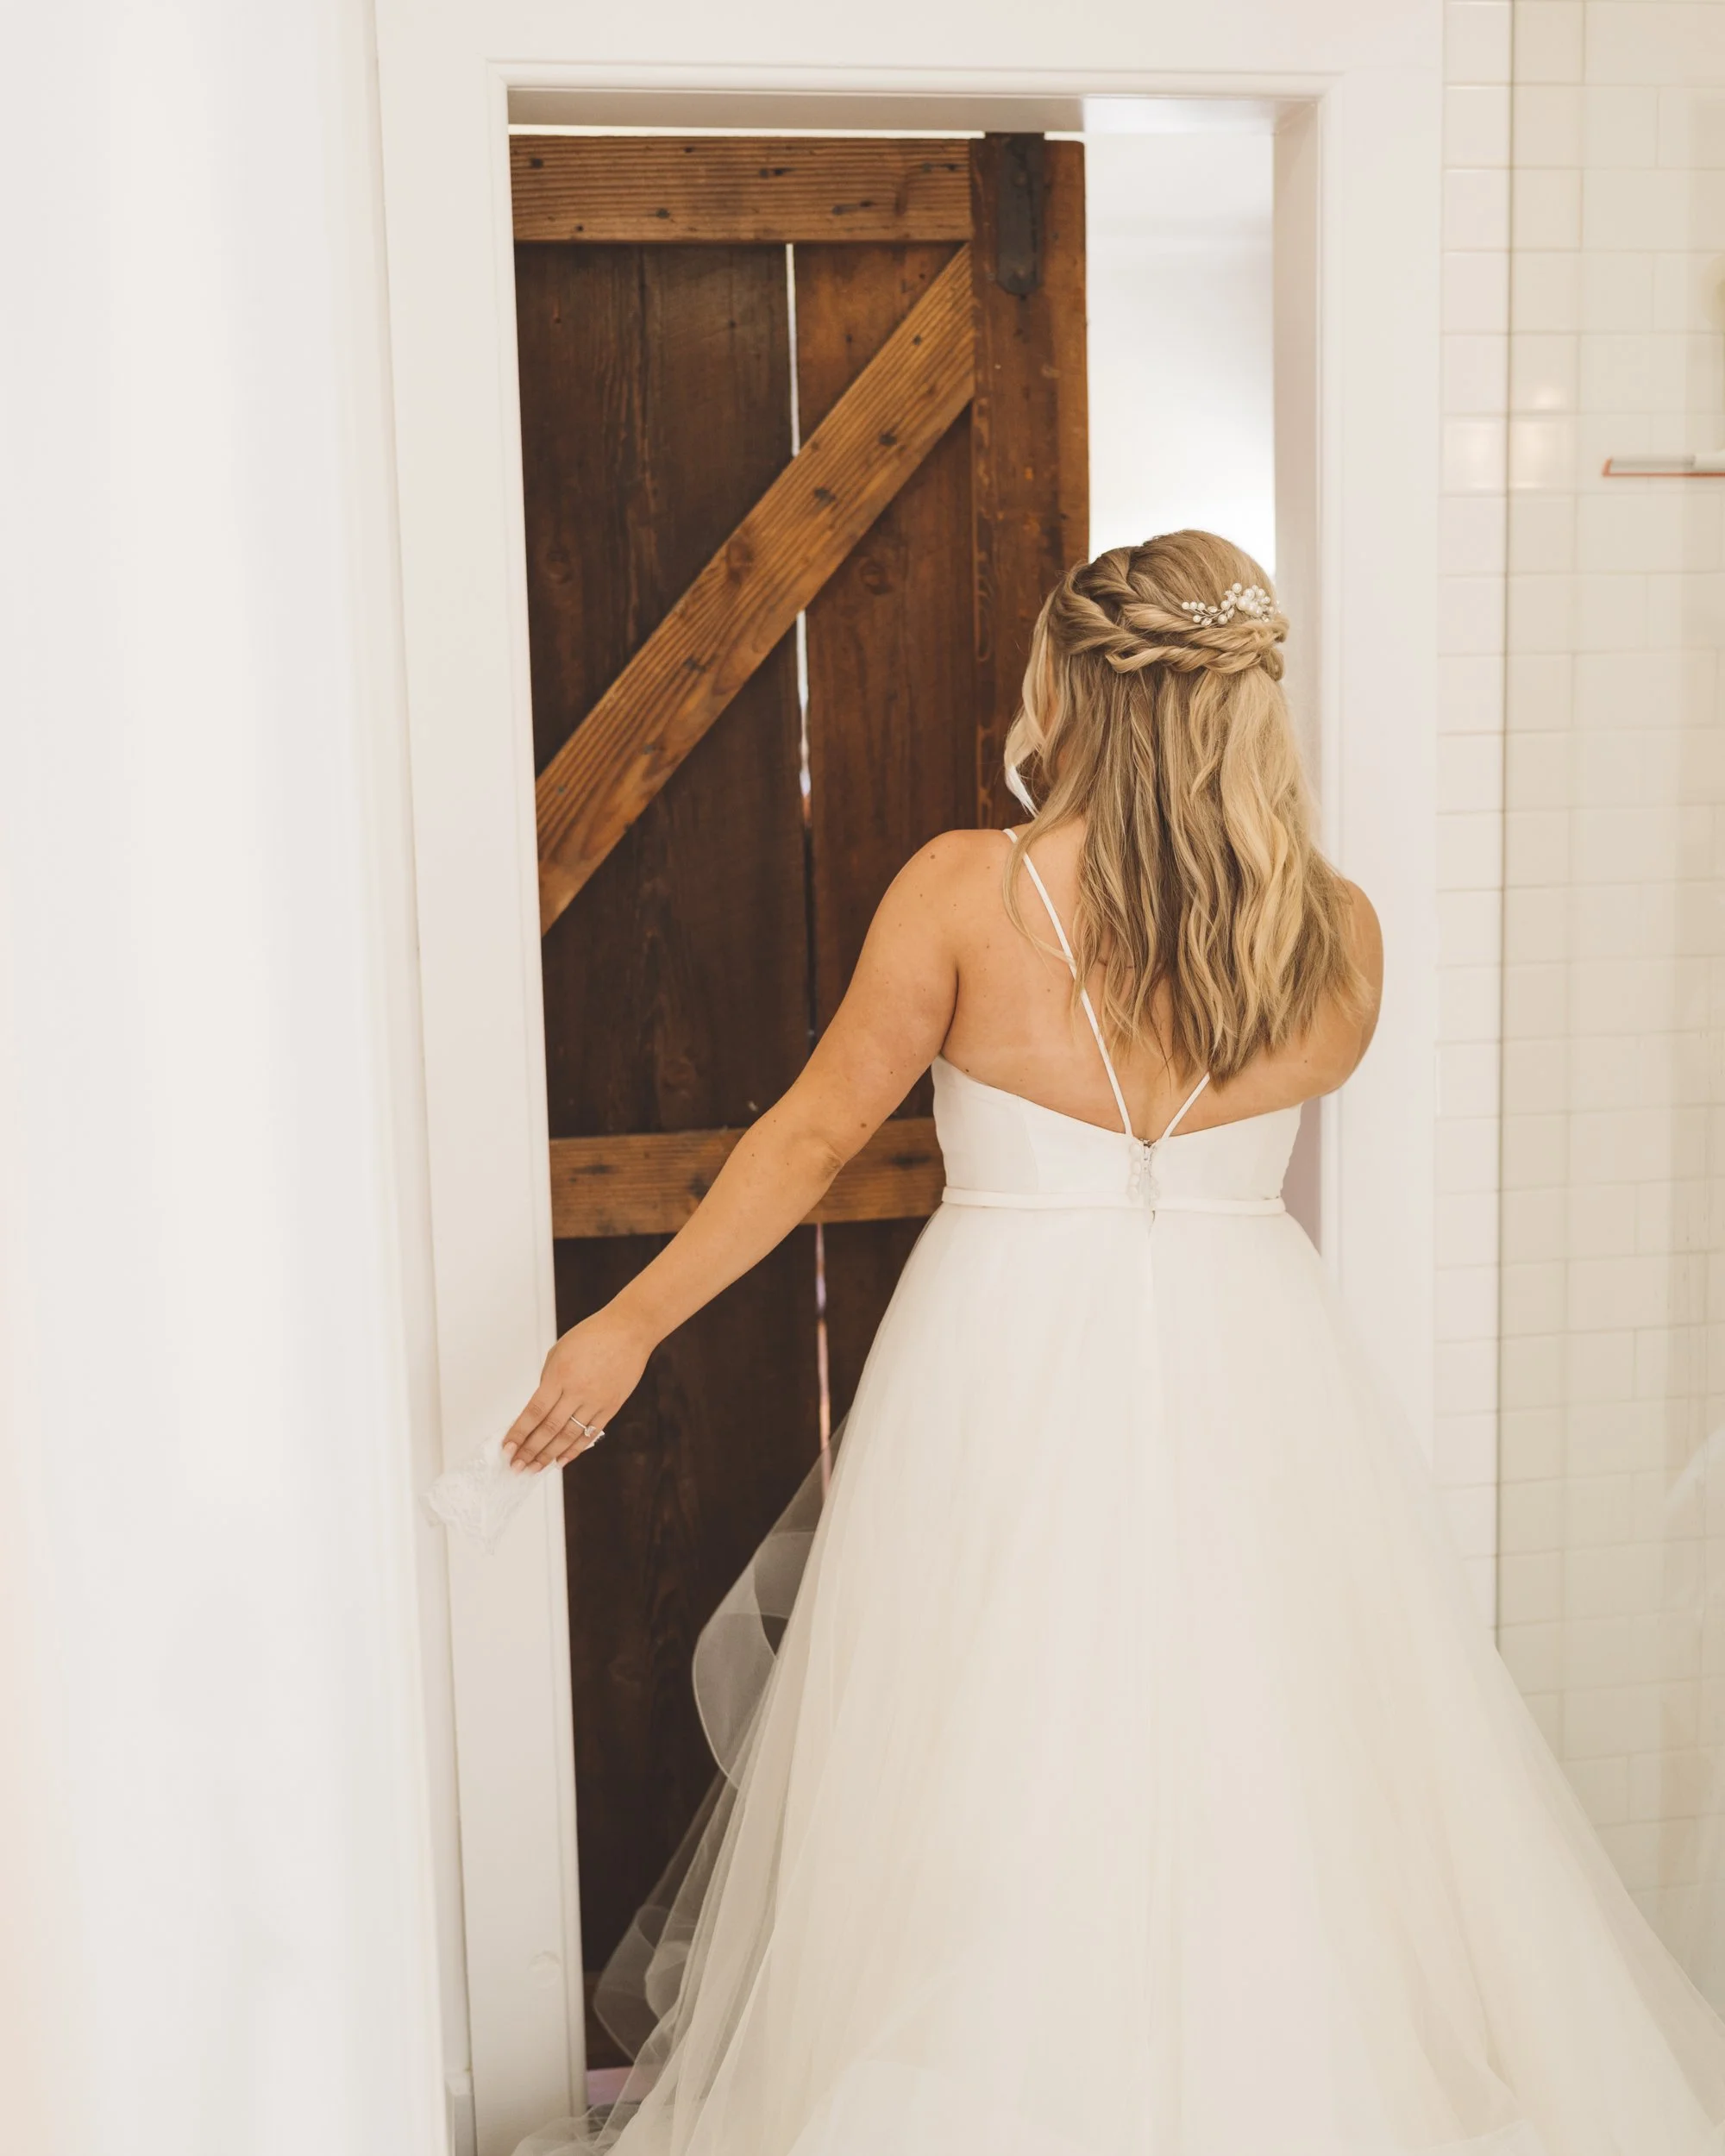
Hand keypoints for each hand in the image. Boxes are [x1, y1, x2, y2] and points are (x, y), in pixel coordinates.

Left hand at [502, 1304, 651, 1473]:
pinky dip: (574, 1449)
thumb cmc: (592, 1335)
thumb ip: (549, 1380)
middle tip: (517, 1466)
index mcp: (559, 1375)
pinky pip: (590, 1433)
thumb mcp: (559, 1352)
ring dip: (549, 1455)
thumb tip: (541, 1408)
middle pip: (549, 1428)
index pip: (534, 1411)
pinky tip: (561, 1460)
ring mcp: (596, 1401)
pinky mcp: (611, 1406)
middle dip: (530, 1450)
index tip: (507, 1448)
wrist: (629, 1330)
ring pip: (568, 1435)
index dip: (519, 1433)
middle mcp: (577, 1391)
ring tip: (535, 1468)